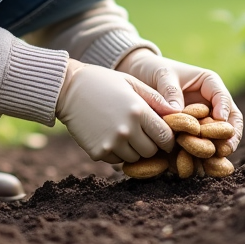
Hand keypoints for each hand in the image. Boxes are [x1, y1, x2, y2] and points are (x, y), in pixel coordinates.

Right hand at [55, 59, 177, 163]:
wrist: (67, 89)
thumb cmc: (103, 82)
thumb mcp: (132, 83)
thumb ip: (156, 99)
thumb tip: (177, 113)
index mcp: (139, 111)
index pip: (165, 137)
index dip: (167, 139)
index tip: (163, 136)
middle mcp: (127, 130)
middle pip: (151, 151)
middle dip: (151, 145)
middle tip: (142, 134)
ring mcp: (112, 143)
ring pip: (135, 159)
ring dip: (134, 150)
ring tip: (124, 133)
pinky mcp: (98, 152)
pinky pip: (117, 161)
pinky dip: (117, 153)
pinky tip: (109, 136)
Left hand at [116, 49, 244, 152]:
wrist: (138, 77)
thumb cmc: (153, 70)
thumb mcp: (162, 74)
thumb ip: (170, 91)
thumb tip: (176, 111)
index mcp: (209, 84)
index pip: (223, 97)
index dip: (224, 109)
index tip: (219, 120)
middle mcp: (210, 104)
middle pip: (228, 121)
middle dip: (229, 136)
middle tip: (225, 149)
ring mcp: (202, 121)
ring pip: (217, 138)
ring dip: (217, 150)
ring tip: (213, 162)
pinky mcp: (191, 135)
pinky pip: (199, 146)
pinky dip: (200, 156)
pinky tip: (198, 167)